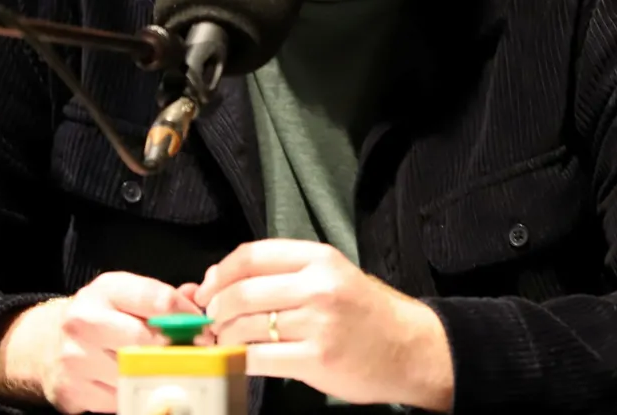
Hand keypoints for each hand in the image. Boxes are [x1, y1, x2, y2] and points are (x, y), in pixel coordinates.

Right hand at [0, 272, 204, 413]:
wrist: (48, 343)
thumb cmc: (100, 317)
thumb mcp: (126, 295)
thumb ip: (162, 296)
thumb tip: (197, 297)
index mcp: (106, 289)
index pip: (158, 300)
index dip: (188, 318)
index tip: (203, 331)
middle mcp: (84, 320)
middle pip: (146, 340)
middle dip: (174, 350)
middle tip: (193, 357)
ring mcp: (74, 358)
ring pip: (133, 373)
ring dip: (154, 375)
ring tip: (164, 370)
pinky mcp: (71, 390)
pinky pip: (118, 399)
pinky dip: (132, 394)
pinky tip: (135, 383)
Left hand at [193, 239, 453, 411]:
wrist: (410, 349)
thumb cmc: (364, 312)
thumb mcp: (329, 276)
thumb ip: (279, 273)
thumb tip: (214, 277)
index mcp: (319, 258)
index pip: (251, 255)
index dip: (219, 274)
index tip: (206, 291)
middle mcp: (318, 286)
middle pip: (242, 292)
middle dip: (216, 310)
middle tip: (211, 322)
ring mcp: (318, 324)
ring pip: (245, 326)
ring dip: (224, 337)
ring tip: (224, 342)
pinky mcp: (316, 360)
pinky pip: (258, 358)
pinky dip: (237, 360)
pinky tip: (237, 360)